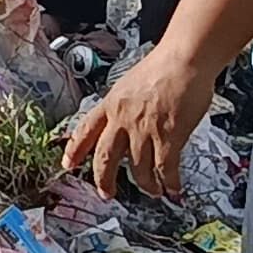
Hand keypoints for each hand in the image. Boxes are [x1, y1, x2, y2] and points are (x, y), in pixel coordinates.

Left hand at [65, 40, 219, 200]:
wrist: (184, 60)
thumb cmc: (163, 67)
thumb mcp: (129, 85)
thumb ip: (123, 107)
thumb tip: (124, 124)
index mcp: (111, 104)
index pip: (85, 130)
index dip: (74, 150)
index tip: (68, 164)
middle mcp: (122, 119)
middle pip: (105, 157)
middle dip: (103, 180)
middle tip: (106, 193)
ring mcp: (144, 130)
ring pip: (137, 169)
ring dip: (145, 185)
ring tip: (152, 191)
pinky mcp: (168, 137)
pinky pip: (165, 169)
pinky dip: (169, 183)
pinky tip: (173, 189)